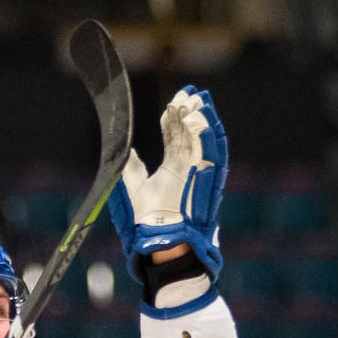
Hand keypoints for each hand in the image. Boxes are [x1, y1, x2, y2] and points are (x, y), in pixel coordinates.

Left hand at [107, 85, 225, 308]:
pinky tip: (200, 119)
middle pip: (193, 136)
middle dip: (190, 113)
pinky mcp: (205, 183)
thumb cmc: (145, 224)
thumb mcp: (133, 189)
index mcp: (174, 171)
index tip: (172, 102)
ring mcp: (198, 176)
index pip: (177, 138)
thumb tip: (125, 151)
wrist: (158, 243)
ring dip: (202, 121)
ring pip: (205, 142)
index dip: (175, 120)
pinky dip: (207, 137)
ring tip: (195, 101)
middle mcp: (189, 171)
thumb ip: (131, 168)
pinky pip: (212, 155)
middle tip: (186, 94)